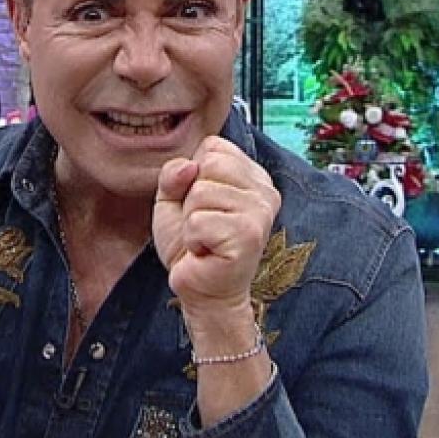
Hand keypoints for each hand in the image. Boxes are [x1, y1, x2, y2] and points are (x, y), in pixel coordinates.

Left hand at [153, 137, 280, 333]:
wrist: (201, 291)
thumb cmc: (191, 246)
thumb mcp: (173, 200)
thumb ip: (174, 173)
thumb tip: (190, 166)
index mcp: (253, 177)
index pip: (213, 147)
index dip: (193, 175)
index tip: (203, 205)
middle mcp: (265, 191)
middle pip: (208, 164)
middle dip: (191, 197)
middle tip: (203, 225)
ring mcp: (261, 212)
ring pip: (201, 192)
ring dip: (191, 222)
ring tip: (205, 240)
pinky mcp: (249, 235)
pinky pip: (198, 221)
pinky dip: (192, 239)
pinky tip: (206, 252)